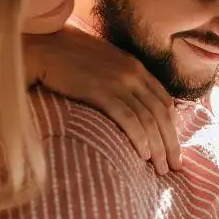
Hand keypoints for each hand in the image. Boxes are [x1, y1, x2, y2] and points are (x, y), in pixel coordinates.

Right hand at [24, 27, 180, 174]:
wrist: (44, 49)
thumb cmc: (70, 59)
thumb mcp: (105, 64)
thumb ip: (121, 80)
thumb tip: (132, 104)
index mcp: (136, 67)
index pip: (165, 100)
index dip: (173, 127)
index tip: (173, 147)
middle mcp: (132, 73)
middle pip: (161, 113)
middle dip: (171, 143)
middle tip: (175, 166)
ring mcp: (117, 82)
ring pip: (148, 119)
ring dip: (157, 147)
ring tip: (161, 169)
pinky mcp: (100, 91)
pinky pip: (127, 118)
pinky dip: (139, 138)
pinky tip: (143, 155)